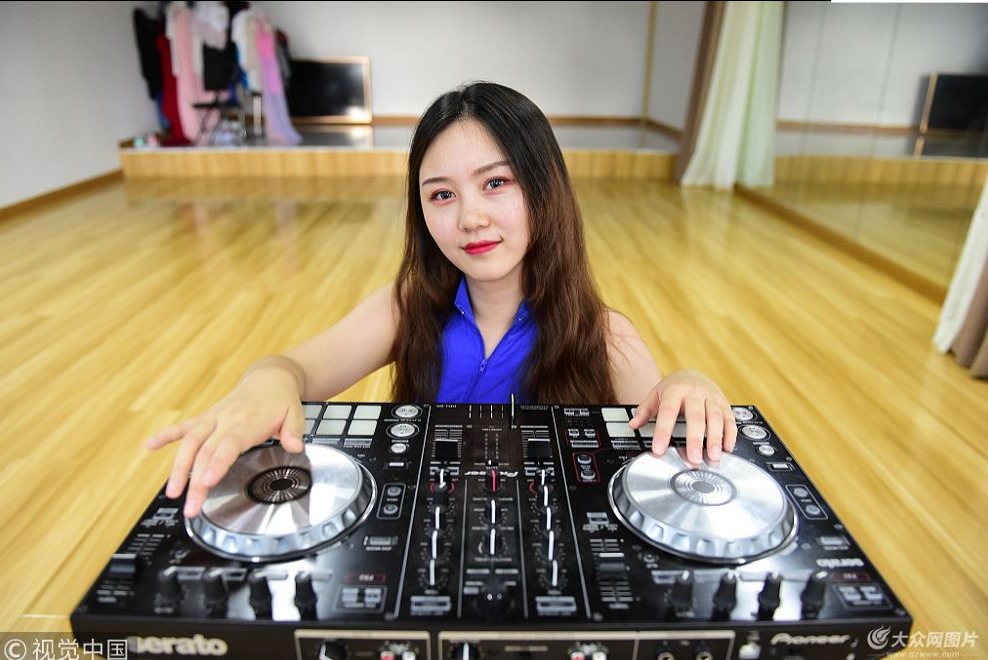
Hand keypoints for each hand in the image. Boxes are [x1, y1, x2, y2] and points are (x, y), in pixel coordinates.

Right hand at [143, 367, 305, 517]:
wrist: (269, 378)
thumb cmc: (281, 400)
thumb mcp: (296, 413)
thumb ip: (294, 431)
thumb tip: (295, 445)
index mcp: (248, 421)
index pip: (229, 444)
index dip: (216, 463)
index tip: (206, 481)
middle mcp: (226, 419)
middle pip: (206, 451)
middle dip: (195, 481)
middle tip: (190, 507)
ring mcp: (213, 418)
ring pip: (190, 442)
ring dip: (178, 467)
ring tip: (171, 492)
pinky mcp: (205, 417)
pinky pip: (183, 426)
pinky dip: (165, 435)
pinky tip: (149, 445)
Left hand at [629, 369, 736, 466]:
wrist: (692, 373)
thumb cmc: (673, 388)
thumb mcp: (655, 395)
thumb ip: (645, 411)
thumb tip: (633, 425)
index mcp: (675, 390)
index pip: (668, 412)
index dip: (663, 431)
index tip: (659, 449)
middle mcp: (695, 393)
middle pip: (696, 417)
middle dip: (695, 439)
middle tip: (693, 458)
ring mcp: (711, 398)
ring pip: (715, 418)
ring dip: (715, 439)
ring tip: (713, 457)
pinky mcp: (724, 403)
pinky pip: (730, 419)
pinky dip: (730, 434)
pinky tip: (727, 448)